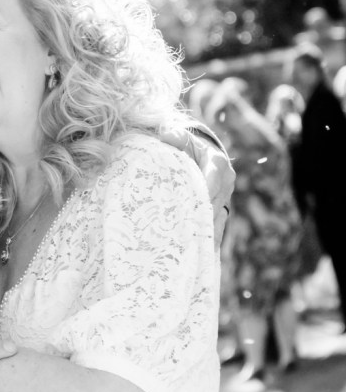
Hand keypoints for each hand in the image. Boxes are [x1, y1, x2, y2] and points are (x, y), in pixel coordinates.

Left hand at [160, 125, 234, 250]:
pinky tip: (200, 254)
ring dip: (204, 233)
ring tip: (189, 249)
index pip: (210, 184)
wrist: (201, 149)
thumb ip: (174, 137)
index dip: (200, 199)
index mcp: (217, 163)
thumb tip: (166, 137)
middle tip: (182, 237)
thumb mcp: (181, 136)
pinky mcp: (223, 207)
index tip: (188, 213)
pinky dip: (210, 240)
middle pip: (213, 204)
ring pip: (216, 217)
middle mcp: (226, 181)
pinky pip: (218, 225)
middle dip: (199, 220)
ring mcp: (226, 196)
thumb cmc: (187, 144)